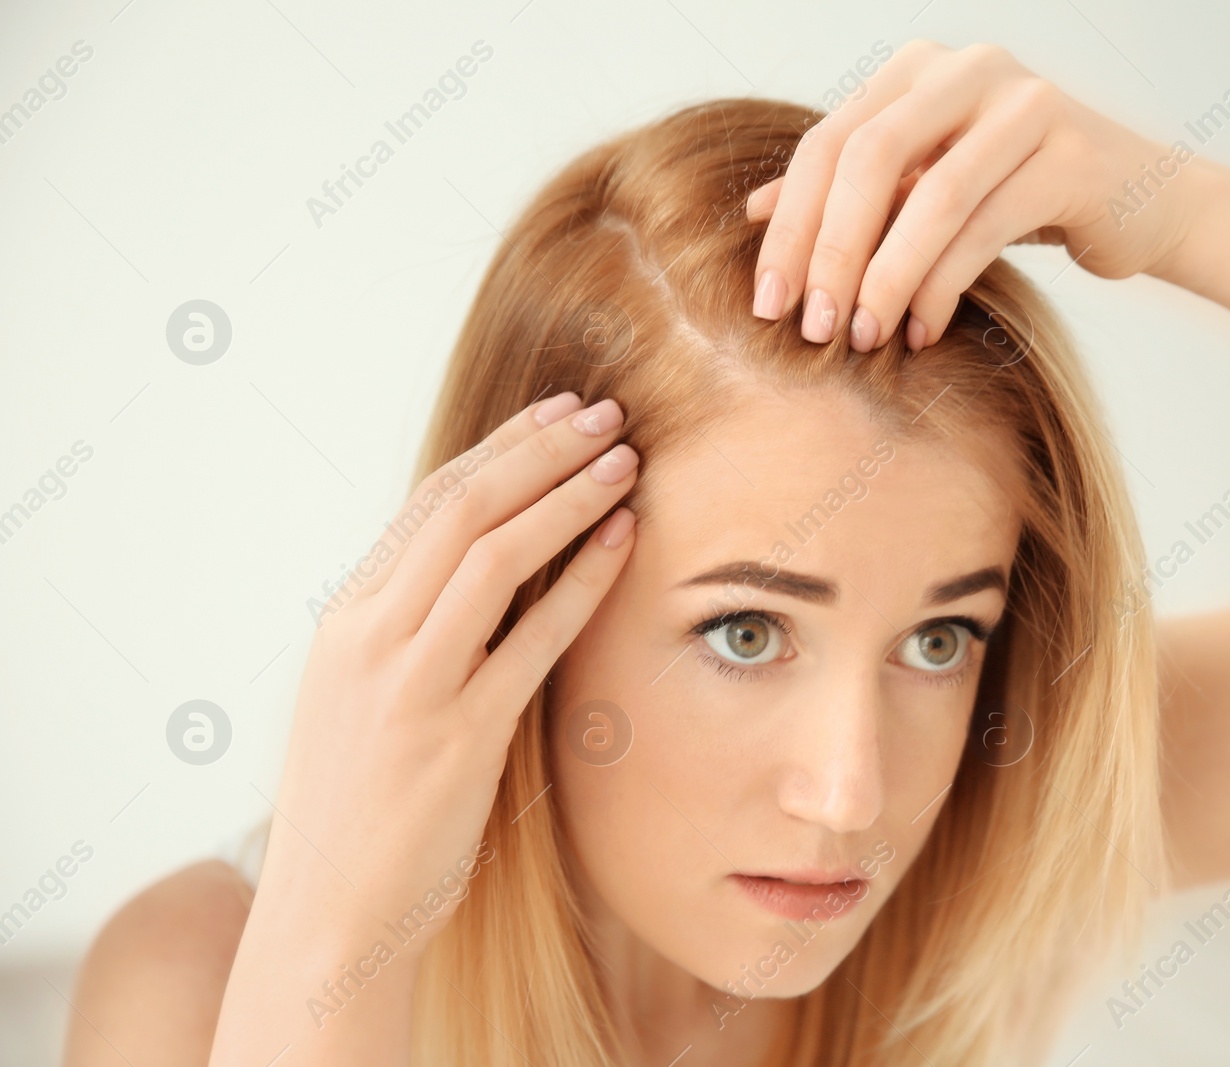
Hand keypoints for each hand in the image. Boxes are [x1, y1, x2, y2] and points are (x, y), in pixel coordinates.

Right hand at [255, 391, 638, 944]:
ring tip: (625, 458)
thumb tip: (472, 571)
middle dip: (541, 448)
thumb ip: (406, 632)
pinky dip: (581, 580)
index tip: (555, 415)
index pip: (428, 505)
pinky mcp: (459, 739)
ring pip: (494, 553)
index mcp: (345, 622)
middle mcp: (369, 639)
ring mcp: (412, 686)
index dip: (500, 449)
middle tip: (606, 413)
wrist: (329, 914)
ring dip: (568, 494)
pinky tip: (623, 541)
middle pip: (463, 507)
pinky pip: (532, 638)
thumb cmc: (356, 808)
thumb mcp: (358, 699)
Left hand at [745, 39, 1199, 351]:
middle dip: (830, 252)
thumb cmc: (1016, 192)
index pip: (830, 143)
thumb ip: (849, 189)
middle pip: (870, 158)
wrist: (1140, 200)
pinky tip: (922, 331)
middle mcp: (970, 68)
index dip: (790, 226)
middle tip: (811, 327)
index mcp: (920, 68)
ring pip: (932, 198)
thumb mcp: (922, 183)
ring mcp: (1027, 105)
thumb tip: (752, 211)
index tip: (767, 301)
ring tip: (864, 337)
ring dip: (887, 278)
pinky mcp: (1071, 156)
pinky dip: (943, 286)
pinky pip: (986, 226)